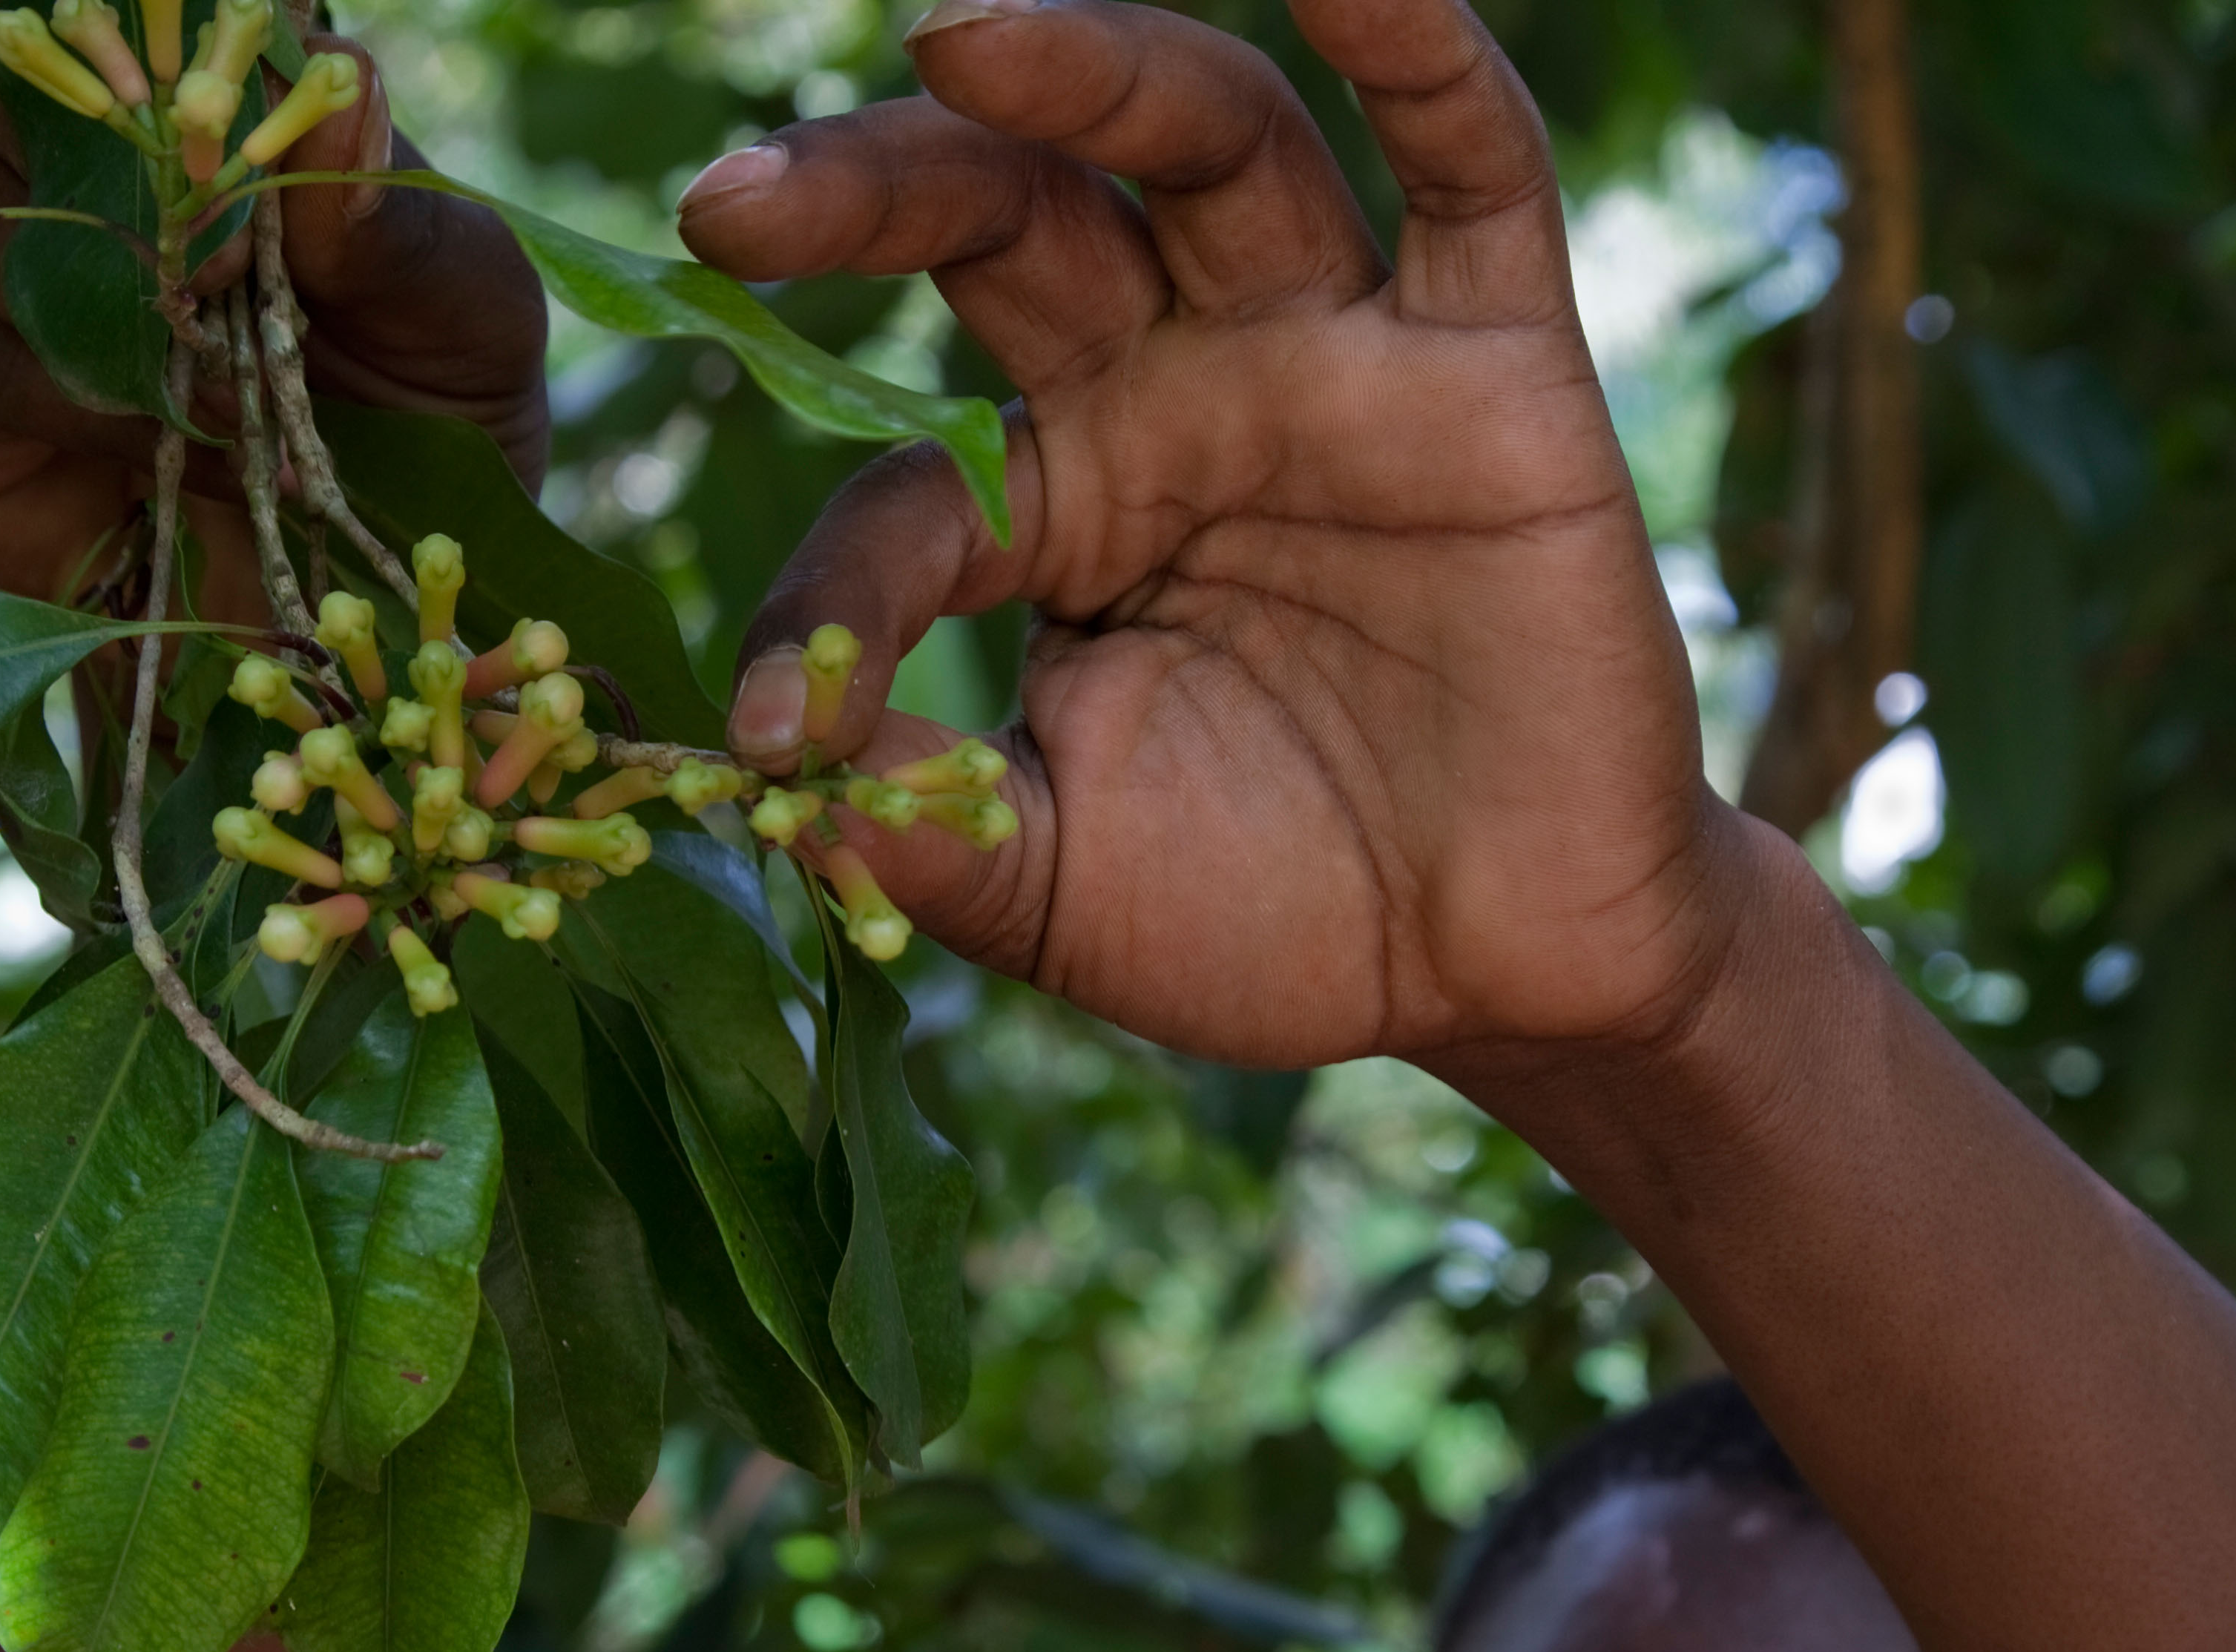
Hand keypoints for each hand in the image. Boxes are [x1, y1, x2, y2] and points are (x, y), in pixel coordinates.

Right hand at [0, 0, 545, 610]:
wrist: (365, 607)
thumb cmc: (424, 427)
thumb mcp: (461, 315)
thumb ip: (400, 210)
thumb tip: (347, 81)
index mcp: (176, 97)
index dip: (117, 8)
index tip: (213, 82)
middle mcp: (50, 155)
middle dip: (53, 98)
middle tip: (189, 212)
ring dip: (70, 262)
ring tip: (204, 354)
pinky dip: (40, 380)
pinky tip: (145, 426)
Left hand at [684, 0, 1761, 1072]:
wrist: (1499, 973)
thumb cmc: (1276, 916)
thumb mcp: (1052, 884)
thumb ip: (915, 819)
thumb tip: (763, 779)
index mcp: (1062, 499)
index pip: (912, 487)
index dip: (832, 597)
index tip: (766, 716)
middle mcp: (1181, 386)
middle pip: (1013, 214)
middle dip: (874, 184)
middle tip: (735, 201)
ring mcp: (1338, 354)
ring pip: (1208, 144)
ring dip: (1090, 67)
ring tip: (961, 31)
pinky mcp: (1499, 364)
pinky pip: (1470, 164)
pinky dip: (1415, 43)